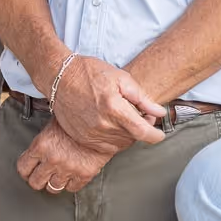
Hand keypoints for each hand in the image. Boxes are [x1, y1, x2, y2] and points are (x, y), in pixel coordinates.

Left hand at [16, 119, 114, 192]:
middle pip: (35, 182)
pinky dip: (71, 183)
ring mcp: (68, 169)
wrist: (105, 121)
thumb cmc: (79, 119)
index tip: (30, 169)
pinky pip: (71, 188)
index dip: (26, 170)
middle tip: (43, 174)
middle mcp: (52, 159)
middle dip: (38, 179)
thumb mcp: (54, 123)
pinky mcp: (84, 175)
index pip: (23, 168)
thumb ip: (43, 138)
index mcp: (41, 145)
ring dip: (54, 182)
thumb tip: (35, 148)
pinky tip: (72, 175)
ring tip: (58, 175)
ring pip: (52, 188)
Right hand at [49, 55, 164, 149]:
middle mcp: (102, 125)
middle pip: (132, 138)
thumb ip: (142, 98)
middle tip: (141, 115)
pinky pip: (106, 147)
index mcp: (114, 108)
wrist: (61, 77)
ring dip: (128, 135)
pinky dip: (114, 139)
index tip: (159, 134)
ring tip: (125, 118)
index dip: (155, 135)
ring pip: (120, 144)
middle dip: (141, 129)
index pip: (142, 132)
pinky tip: (112, 125)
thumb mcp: (121, 78)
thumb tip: (159, 112)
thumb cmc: (91, 73)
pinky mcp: (82, 138)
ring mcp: (91, 134)